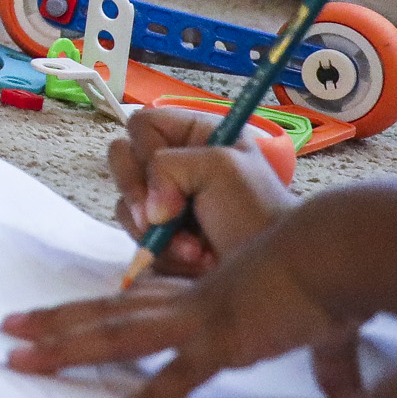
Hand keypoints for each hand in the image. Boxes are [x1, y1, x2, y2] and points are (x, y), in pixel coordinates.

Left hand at [1, 210, 361, 397]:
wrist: (340, 252)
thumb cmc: (334, 285)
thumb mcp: (327, 333)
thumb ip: (333, 368)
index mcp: (201, 295)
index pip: (133, 304)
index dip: (92, 313)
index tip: (57, 322)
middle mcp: (187, 303)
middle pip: (107, 314)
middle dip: (55, 325)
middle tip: (8, 333)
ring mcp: (199, 321)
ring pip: (117, 336)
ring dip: (66, 349)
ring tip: (20, 360)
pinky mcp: (223, 342)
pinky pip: (176, 377)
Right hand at [104, 103, 292, 276]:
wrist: (275, 274)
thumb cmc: (256, 213)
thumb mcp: (220, 169)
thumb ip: (169, 166)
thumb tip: (148, 210)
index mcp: (196, 135)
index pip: (141, 124)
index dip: (147, 149)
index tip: (171, 180)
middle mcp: (177, 162)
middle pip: (121, 159)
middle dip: (140, 194)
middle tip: (164, 218)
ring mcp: (166, 199)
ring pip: (125, 201)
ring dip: (154, 230)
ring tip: (193, 249)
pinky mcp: (160, 233)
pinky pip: (133, 233)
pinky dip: (158, 251)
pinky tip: (191, 259)